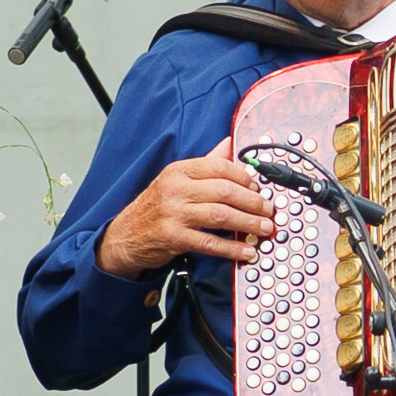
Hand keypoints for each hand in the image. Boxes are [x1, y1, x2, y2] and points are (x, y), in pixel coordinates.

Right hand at [98, 149, 279, 279]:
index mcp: (179, 171)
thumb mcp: (176, 179)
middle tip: (269, 211)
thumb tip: (229, 144)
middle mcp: (176, 189)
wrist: (126, 235)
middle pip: (224, 191)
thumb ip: (206, 163)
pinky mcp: (173, 238)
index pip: (220, 167)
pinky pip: (209, 243)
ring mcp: (174, 214)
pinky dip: (231, 249)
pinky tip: (246, 252)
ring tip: (264, 229)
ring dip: (247, 224)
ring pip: (220, 216)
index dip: (245, 178)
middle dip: (252, 202)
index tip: (259, 189)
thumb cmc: (157, 206)